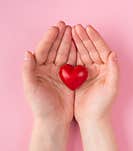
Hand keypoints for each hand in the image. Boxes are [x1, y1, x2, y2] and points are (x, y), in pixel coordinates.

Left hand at [22, 21, 75, 149]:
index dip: (49, 39)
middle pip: (55, 49)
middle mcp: (48, 69)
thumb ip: (28, 71)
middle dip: (60, 37)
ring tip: (75, 32)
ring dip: (69, 43)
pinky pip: (73, 63)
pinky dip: (76, 54)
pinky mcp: (69, 78)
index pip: (43, 50)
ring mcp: (59, 73)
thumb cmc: (41, 106)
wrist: (54, 119)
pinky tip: (80, 46)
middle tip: (67, 25)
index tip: (56, 28)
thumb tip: (27, 53)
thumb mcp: (31, 88)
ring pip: (65, 54)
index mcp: (38, 70)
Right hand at [72, 24, 118, 122]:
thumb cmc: (103, 105)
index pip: (102, 50)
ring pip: (83, 54)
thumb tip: (114, 53)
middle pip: (92, 49)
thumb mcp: (111, 87)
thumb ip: (114, 70)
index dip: (96, 39)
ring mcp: (89, 72)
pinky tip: (67, 45)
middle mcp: (99, 68)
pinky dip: (72, 53)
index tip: (88, 28)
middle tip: (77, 27)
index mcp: (107, 69)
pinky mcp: (79, 77)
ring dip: (78, 43)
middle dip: (85, 38)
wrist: (92, 118)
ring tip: (71, 32)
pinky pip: (75, 62)